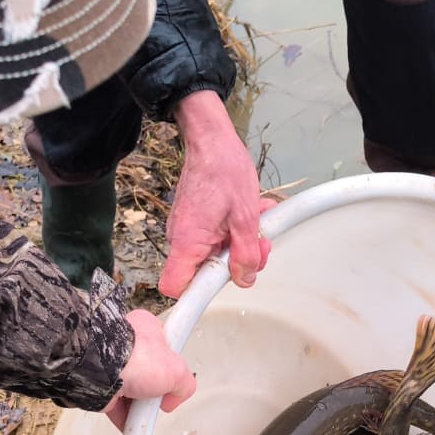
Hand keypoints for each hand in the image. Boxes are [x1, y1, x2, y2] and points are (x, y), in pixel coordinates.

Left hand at [102, 309, 196, 431]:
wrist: (100, 369)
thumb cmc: (133, 357)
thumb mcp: (177, 370)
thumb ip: (185, 383)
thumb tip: (177, 395)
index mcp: (148, 330)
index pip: (166, 350)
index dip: (172, 368)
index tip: (175, 379)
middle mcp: (129, 345)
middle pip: (150, 375)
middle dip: (155, 391)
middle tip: (159, 398)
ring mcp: (114, 366)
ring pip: (133, 392)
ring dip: (141, 407)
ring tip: (145, 412)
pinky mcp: (102, 386)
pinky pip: (117, 405)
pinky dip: (125, 418)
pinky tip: (133, 423)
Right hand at [158, 90, 274, 297]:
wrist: (211, 139)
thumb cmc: (224, 169)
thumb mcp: (245, 216)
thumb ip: (246, 253)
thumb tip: (245, 279)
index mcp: (188, 241)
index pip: (175, 286)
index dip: (195, 295)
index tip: (220, 288)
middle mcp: (181, 238)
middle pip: (204, 272)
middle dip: (236, 262)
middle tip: (259, 244)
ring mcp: (187, 229)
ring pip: (215, 254)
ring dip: (240, 243)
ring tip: (258, 221)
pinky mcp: (195, 221)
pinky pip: (215, 237)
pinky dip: (235, 231)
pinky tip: (251, 214)